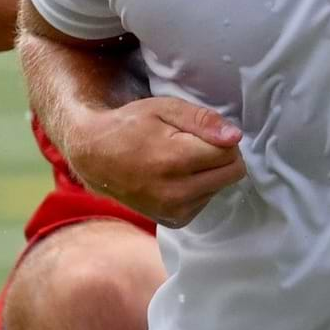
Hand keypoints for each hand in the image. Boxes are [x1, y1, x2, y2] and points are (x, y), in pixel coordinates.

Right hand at [62, 96, 245, 227]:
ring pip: (220, 187)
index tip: (201, 133)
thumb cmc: (130, 126)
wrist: (95, 157)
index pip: (229, 152)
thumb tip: (235, 137)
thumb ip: (202, 120)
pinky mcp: (174, 221)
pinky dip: (198, 187)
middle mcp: (176, 192)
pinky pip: (206, 201)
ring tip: (179, 161)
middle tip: (195, 144)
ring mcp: (174, 211)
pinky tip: (176, 177)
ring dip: (209, 173)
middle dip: (221, 156)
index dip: (221, 138)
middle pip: (232, 173)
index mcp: (175, 160)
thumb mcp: (164, 109)